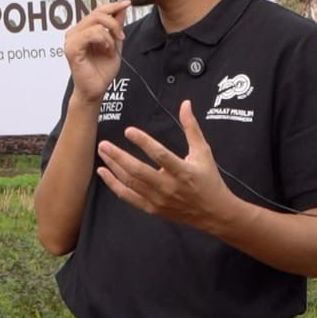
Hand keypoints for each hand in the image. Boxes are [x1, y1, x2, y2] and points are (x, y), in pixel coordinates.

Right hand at [62, 0, 130, 102]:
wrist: (96, 90)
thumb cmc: (102, 71)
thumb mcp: (114, 44)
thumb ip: (116, 26)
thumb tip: (121, 8)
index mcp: (83, 30)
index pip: (96, 11)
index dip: (112, 5)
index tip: (126, 3)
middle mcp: (75, 33)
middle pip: (96, 13)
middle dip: (114, 23)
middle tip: (121, 36)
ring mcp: (71, 40)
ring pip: (95, 23)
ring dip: (109, 36)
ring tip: (111, 49)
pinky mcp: (71, 48)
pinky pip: (91, 34)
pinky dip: (103, 40)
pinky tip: (105, 50)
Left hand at [95, 100, 232, 228]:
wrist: (213, 213)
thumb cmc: (208, 179)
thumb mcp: (203, 151)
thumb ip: (191, 128)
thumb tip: (185, 104)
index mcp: (183, 171)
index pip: (160, 155)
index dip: (144, 142)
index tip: (129, 130)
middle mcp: (169, 187)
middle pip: (138, 171)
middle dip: (119, 157)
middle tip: (104, 144)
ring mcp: (159, 199)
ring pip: (131, 183)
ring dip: (114, 167)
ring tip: (103, 152)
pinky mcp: (152, 209)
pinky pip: (128, 197)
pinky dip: (114, 185)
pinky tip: (103, 172)